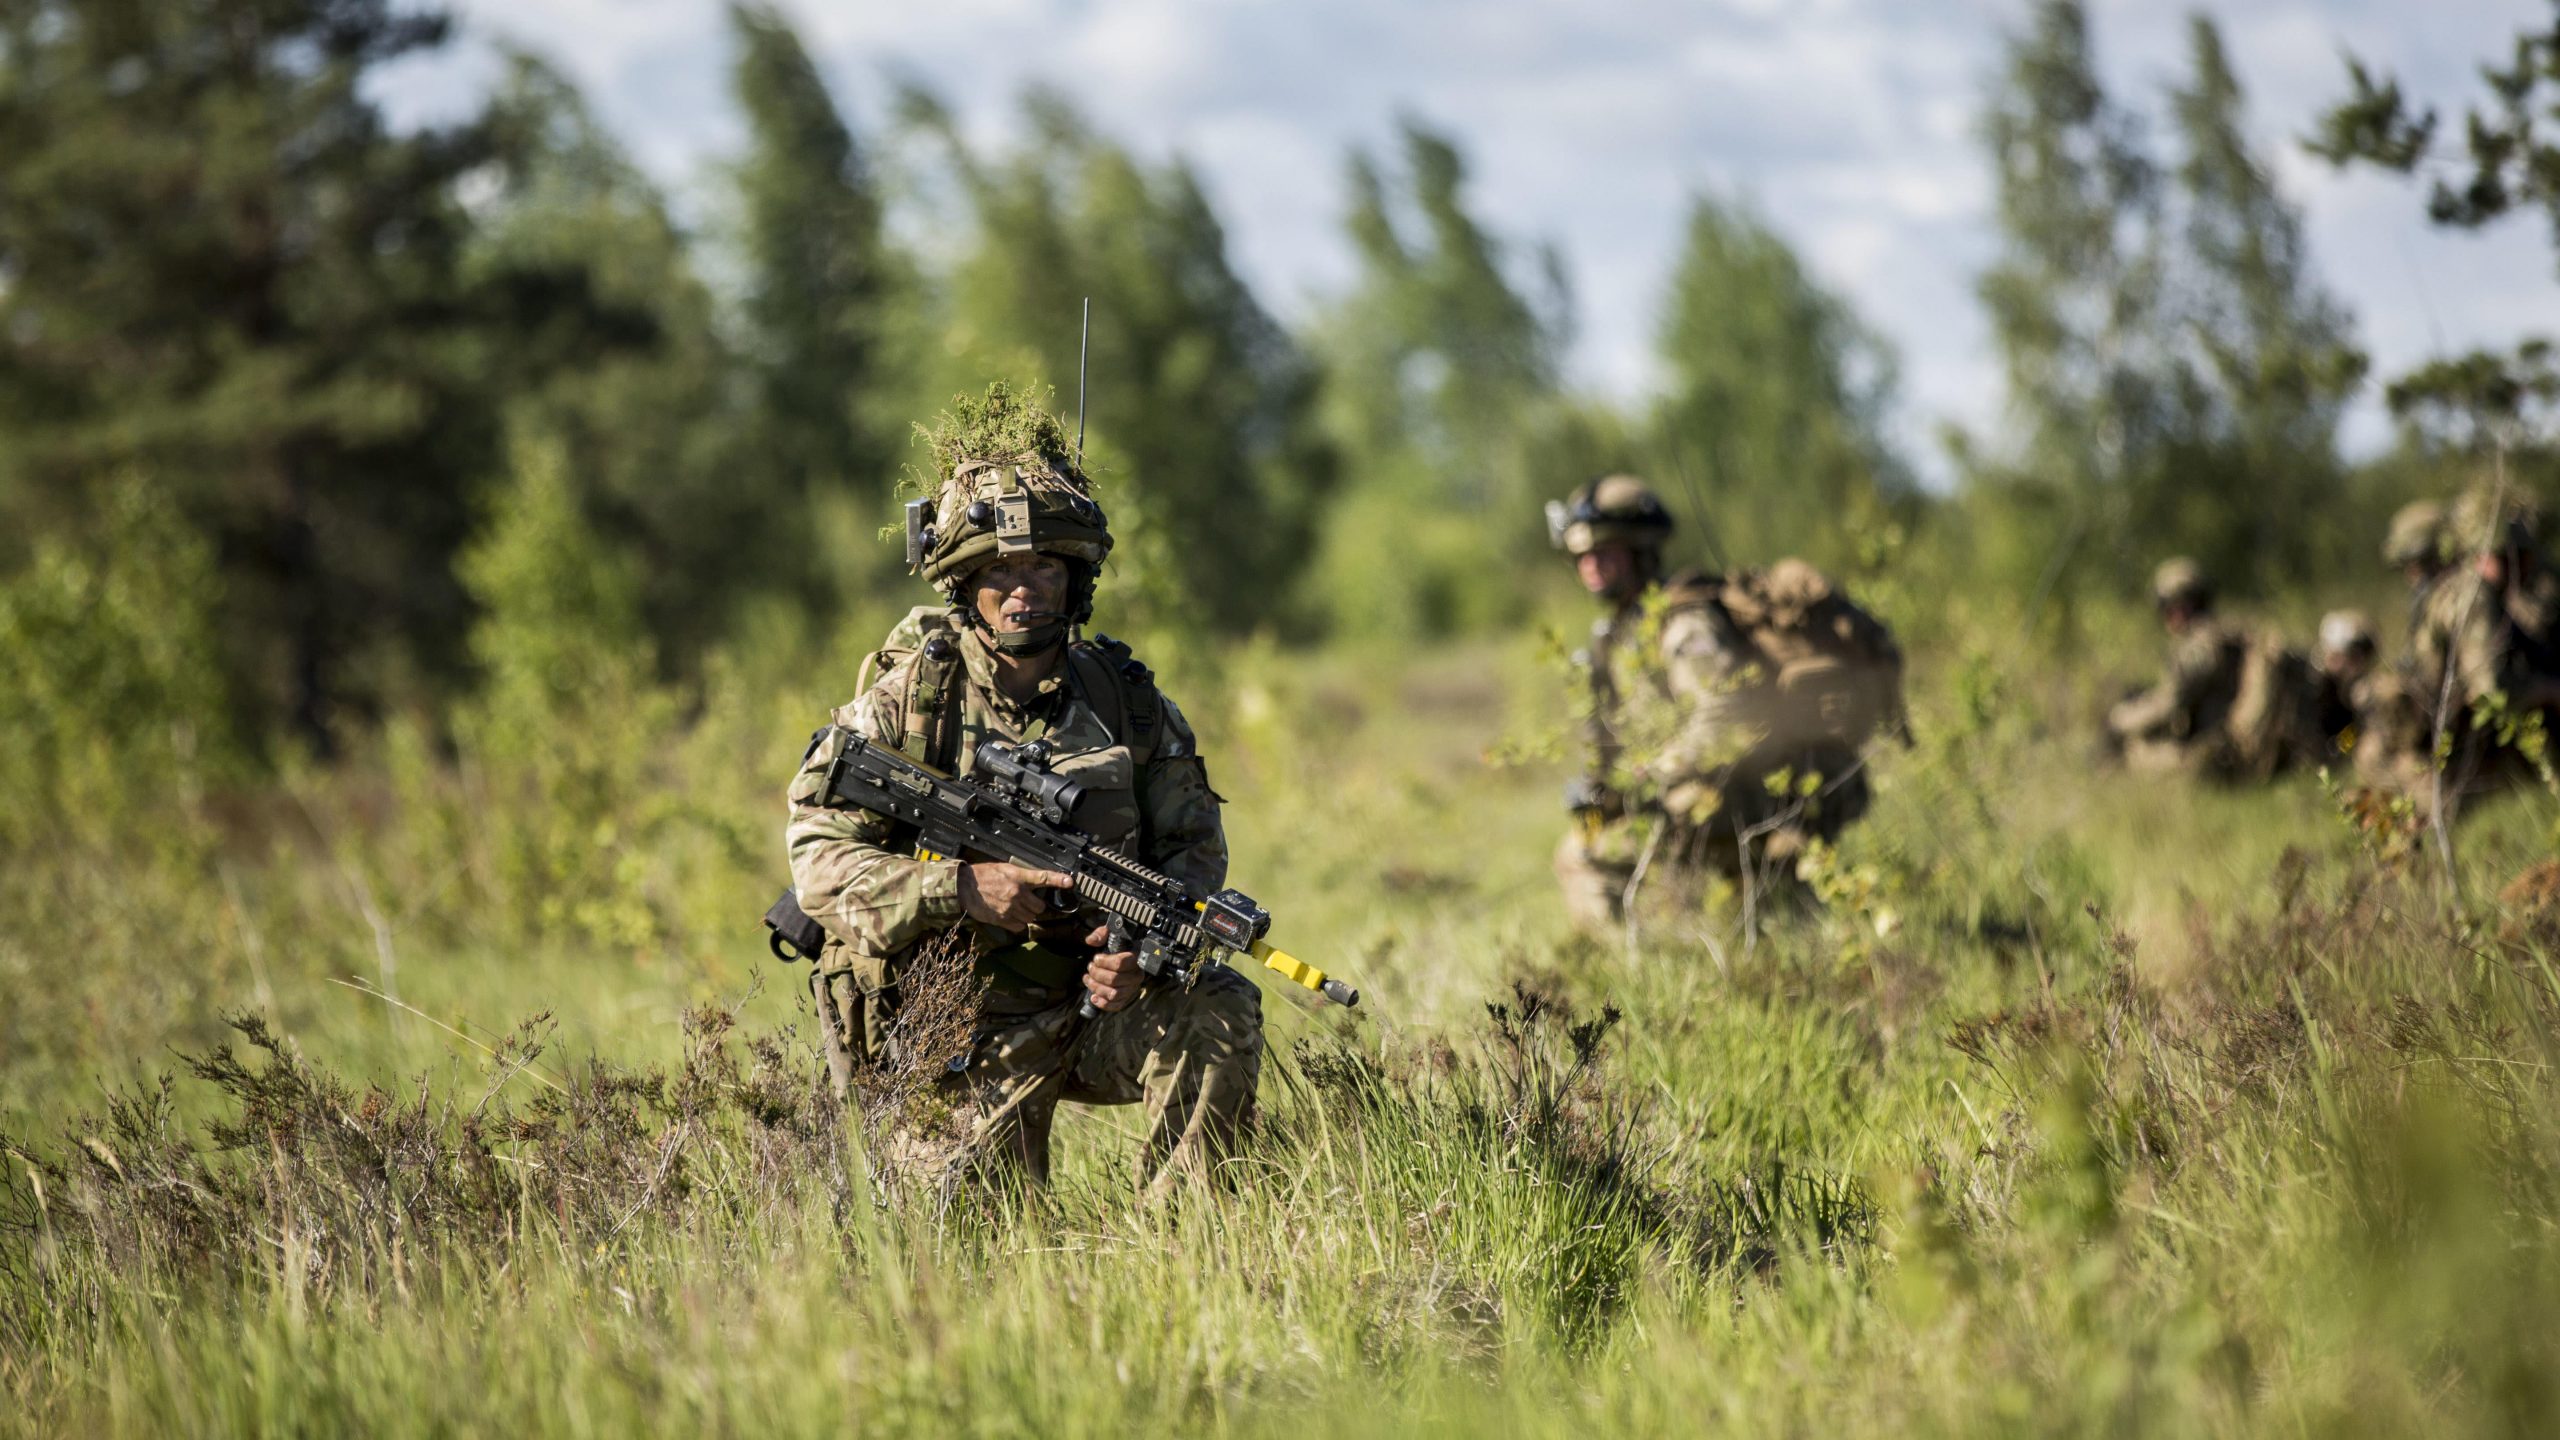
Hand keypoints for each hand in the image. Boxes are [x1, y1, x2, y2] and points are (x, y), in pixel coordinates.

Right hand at [958, 862, 1074, 932]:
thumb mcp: (1004, 869)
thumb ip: (1020, 876)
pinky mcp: (1002, 919)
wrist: (963, 887)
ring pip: (1030, 917)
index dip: (1058, 880)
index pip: (1042, 877)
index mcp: (1017, 877)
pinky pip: (1019, 926)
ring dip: (1026, 914)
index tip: (1070, 882)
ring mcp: (1010, 907)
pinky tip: (1009, 915)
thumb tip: (1033, 883)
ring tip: (1014, 907)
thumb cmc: (983, 876)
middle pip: (1039, 906)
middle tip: (1025, 900)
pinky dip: (1017, 923)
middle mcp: (1016, 893)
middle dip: (1035, 905)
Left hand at [1080, 923, 1143, 1012]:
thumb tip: (1091, 941)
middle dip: (1097, 974)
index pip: (1121, 963)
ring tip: (1088, 980)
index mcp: (1135, 959)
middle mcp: (1136, 976)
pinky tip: (1093, 997)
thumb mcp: (1110, 934)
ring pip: (1113, 994)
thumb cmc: (1117, 946)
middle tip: (1090, 968)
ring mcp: (1131, 989)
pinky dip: (1103, 1004)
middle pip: (1114, 980)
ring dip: (1096, 987)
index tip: (1096, 958)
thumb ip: (1101, 933)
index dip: (1104, 962)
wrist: (1124, 958)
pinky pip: (1116, 1006)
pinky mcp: (1126, 998)